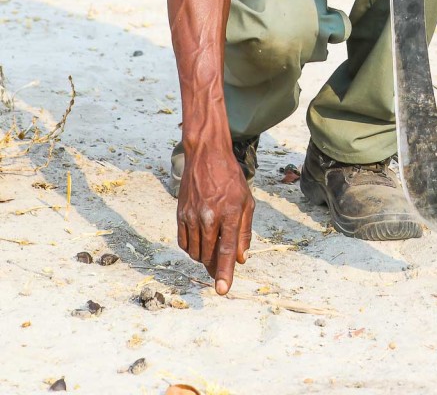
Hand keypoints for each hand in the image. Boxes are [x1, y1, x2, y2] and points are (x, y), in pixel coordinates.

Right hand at [177, 143, 253, 294]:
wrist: (206, 155)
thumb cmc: (230, 178)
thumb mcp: (247, 201)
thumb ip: (244, 232)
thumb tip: (241, 258)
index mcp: (229, 213)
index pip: (226, 250)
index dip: (224, 272)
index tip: (222, 290)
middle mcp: (209, 216)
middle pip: (209, 255)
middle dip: (214, 267)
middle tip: (220, 269)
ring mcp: (192, 216)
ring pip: (195, 252)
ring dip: (204, 257)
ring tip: (212, 247)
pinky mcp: (180, 215)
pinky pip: (183, 243)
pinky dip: (191, 249)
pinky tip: (200, 242)